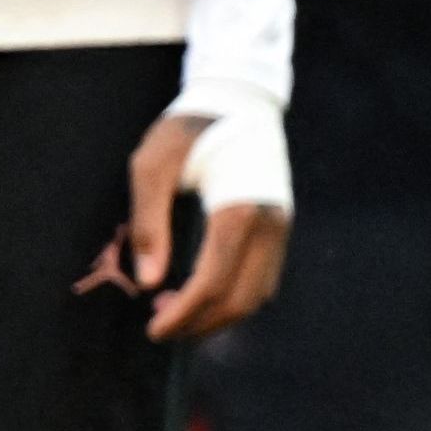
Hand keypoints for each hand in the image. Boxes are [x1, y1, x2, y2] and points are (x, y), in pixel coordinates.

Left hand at [91, 114, 292, 342]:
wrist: (239, 100)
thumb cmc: (188, 129)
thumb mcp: (153, 166)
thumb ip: (149, 224)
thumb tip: (149, 283)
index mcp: (238, 209)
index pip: (214, 281)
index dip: (184, 314)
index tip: (153, 329)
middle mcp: (269, 224)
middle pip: (241, 298)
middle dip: (200, 323)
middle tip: (160, 327)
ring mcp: (281, 226)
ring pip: (258, 295)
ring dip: (219, 315)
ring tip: (178, 312)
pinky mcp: (281, 226)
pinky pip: (263, 279)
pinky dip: (235, 297)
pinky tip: (204, 291)